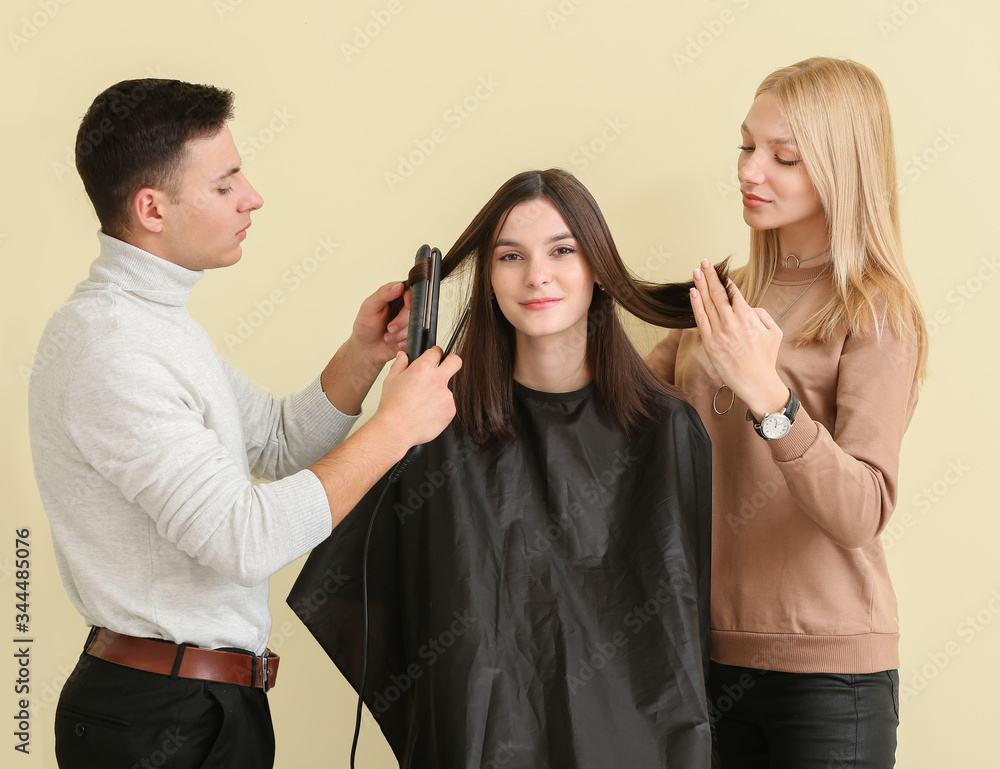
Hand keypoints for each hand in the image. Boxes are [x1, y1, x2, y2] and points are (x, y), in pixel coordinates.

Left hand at [350, 281, 410, 366]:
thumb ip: (383, 294)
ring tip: (388, 336)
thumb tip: (398, 286)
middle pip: (415, 309)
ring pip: (416, 325)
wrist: (365, 349)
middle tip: (390, 327)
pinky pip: (415, 337)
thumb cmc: (364, 327)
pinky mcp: (410, 335)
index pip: (410, 291)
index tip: (407, 306)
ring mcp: (407, 322)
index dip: (410, 298)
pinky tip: (394, 342)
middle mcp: (402, 308)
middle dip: (402, 321)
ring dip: (400, 333)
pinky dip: (404, 341)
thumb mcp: (369, 307)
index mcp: (394, 296)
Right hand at [372, 347, 461, 450]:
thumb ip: (400, 364)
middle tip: (445, 367)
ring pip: (447, 389)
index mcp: (423, 369)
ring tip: (423, 404)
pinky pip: (448, 406)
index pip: (436, 352)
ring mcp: (446, 396)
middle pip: (455, 362)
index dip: (435, 353)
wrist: (396, 429)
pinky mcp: (450, 411)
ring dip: (439, 393)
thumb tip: (403, 356)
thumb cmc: (391, 407)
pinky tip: (427, 413)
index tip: (434, 357)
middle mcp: (437, 380)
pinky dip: (440, 409)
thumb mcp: (391, 379)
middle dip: (452, 361)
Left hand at [690, 259, 788, 416]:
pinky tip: (693, 292)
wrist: (756, 382)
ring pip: (707, 304)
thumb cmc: (766, 358)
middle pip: (718, 294)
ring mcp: (719, 333)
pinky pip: (700, 320)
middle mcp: (732, 322)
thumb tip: (748, 307)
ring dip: (701, 285)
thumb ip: (762, 315)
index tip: (719, 270)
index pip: (733, 293)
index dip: (725, 280)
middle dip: (710, 276)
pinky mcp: (710, 344)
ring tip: (696, 271)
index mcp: (748, 317)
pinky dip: (696, 305)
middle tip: (704, 262)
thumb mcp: (774, 332)